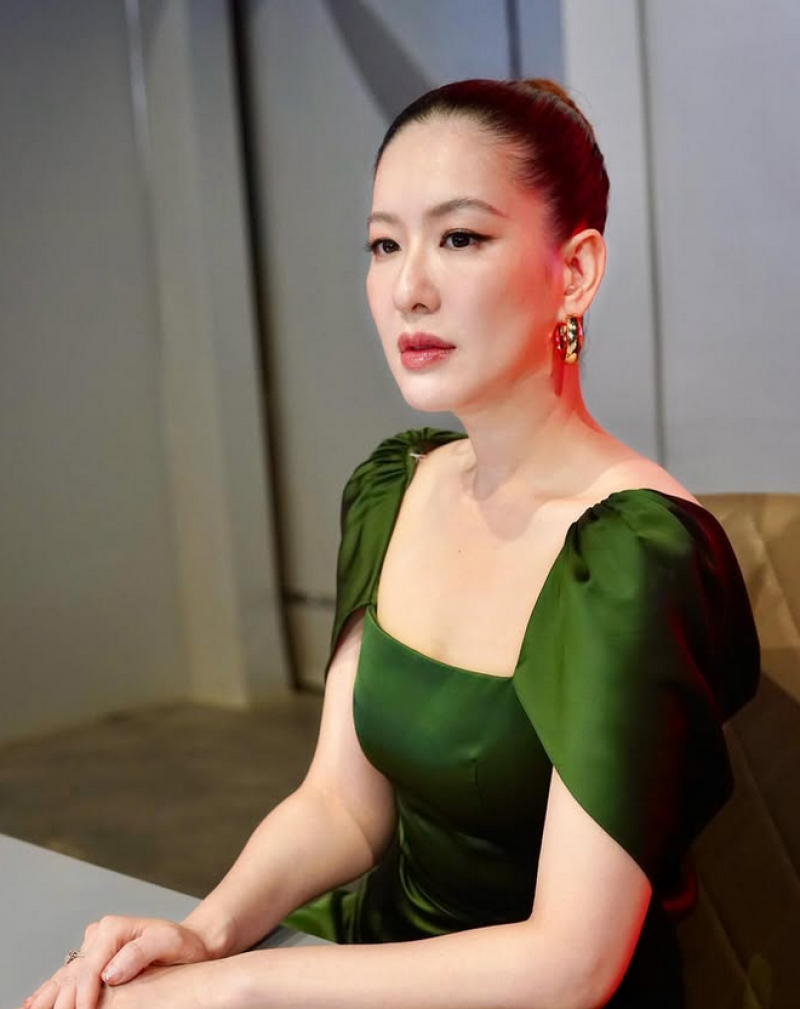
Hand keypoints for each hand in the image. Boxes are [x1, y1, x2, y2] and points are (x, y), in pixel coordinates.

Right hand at [20, 916, 210, 1008]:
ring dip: (50, 997)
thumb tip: (109, 973)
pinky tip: (37, 1004)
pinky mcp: (94, 959)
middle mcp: (99, 934)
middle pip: (72, 973)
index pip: (89, 967)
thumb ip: (139, 953)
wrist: (191, 943)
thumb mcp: (169, 943)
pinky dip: (53, 991)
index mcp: (114, 928)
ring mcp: (94, 947)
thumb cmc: (183, 945)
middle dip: (63, 1001)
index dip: (84, 994)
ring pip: (65, 976)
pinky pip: (69, 977)